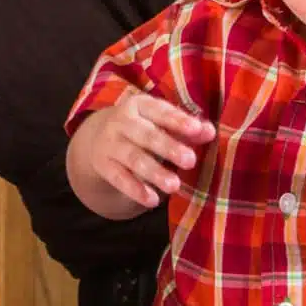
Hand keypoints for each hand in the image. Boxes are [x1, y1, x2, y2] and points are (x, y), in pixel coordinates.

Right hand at [72, 90, 215, 209]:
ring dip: (154, 172)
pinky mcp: (103, 165)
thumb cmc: (142, 127)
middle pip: (147, 135)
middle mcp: (122, 121)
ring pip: (134, 158)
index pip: (161, 111)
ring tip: (174, 185)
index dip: (178, 120)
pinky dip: (135, 190)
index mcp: (140, 105)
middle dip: (168, 147)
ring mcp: (110, 143)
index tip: (197, 130)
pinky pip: (119, 178)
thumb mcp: (160, 122)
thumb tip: (209, 132)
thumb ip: (186, 128)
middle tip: (190, 161)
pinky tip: (152, 200)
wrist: (97, 137)